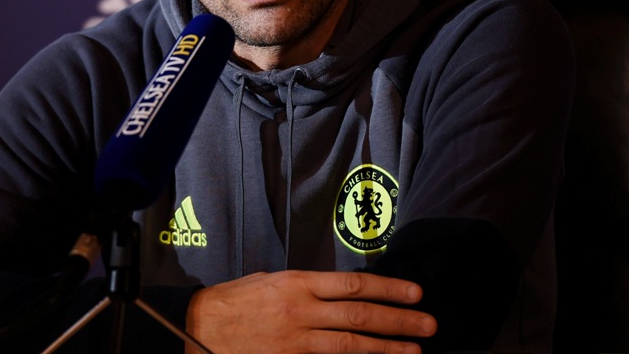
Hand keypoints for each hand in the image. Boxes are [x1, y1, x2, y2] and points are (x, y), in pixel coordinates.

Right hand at [184, 270, 435, 353]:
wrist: (200, 326)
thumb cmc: (236, 301)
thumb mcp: (274, 281)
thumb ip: (309, 288)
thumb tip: (345, 293)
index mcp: (298, 283)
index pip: (354, 284)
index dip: (388, 289)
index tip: (414, 293)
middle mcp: (301, 311)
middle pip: (360, 315)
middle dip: (399, 320)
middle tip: (428, 324)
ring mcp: (296, 341)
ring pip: (351, 345)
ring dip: (387, 348)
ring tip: (414, 350)